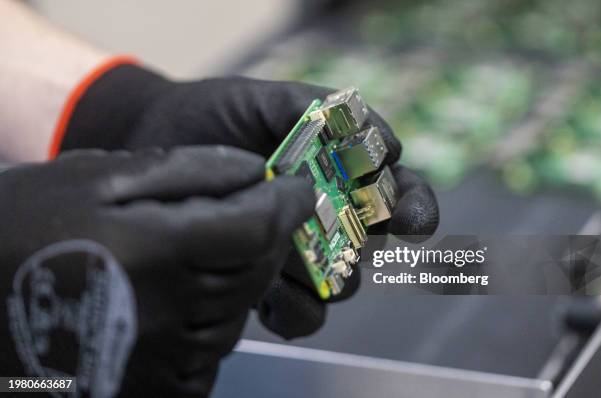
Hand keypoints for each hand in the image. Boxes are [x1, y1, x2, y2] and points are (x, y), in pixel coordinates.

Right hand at [0, 146, 313, 396]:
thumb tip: (254, 169)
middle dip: (267, 238)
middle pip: (256, 272)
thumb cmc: (30, 225)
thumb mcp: (98, 176)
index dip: (287, 204)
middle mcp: (165, 314)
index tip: (296, 188)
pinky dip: (212, 324)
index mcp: (154, 250)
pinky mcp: (152, 394)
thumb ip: (186, 169)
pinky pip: (211, 358)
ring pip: (238, 315)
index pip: (257, 228)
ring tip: (209, 258)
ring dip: (239, 281)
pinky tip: (184, 303)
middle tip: (259, 215)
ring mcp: (160, 362)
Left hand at [59, 66, 439, 337]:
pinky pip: (300, 316)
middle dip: (368, 239)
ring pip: (342, 285)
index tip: (408, 216)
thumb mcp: (268, 101)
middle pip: (376, 244)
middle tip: (349, 226)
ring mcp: (299, 255)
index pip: (400, 193)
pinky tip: (270, 291)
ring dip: (327, 273)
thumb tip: (377, 140)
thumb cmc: (219, 116)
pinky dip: (294, 310)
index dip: (415, 206)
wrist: (158, 143)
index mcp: (343, 173)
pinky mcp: (265, 285)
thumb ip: (318, 110)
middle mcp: (330, 217)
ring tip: (290, 250)